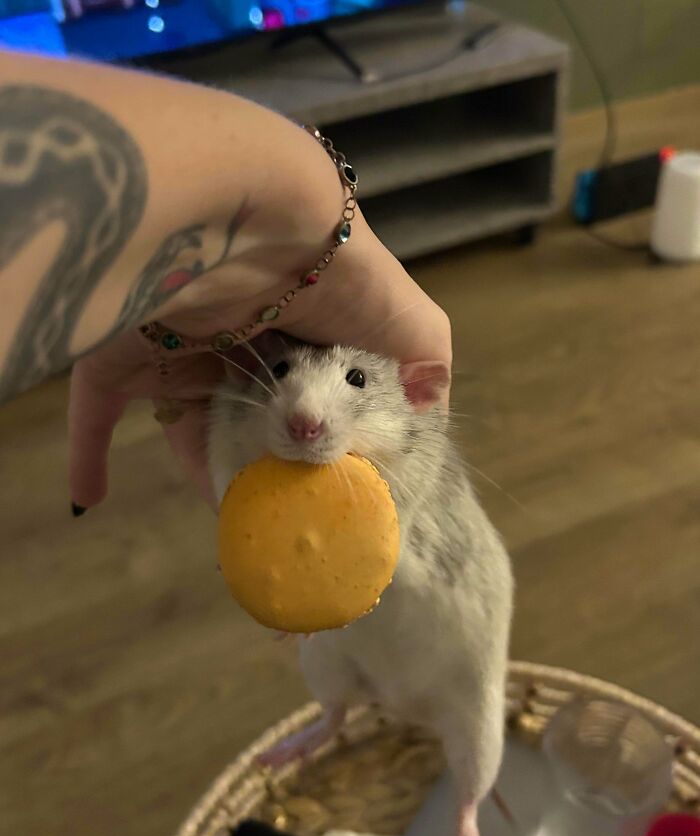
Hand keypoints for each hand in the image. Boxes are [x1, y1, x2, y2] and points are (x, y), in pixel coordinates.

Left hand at [68, 212, 450, 510]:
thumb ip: (425, 359)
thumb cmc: (333, 276)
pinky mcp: (122, 355)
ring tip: (236, 526)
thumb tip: (426, 407)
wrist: (239, 223)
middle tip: (287, 516)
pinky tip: (91, 494)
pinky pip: (100, 409)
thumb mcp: (406, 319)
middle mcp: (241, 337)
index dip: (324, 441)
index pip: (314, 396)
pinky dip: (90, 452)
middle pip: (253, 414)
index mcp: (302, 331)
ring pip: (190, 421)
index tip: (338, 487)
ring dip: (208, 469)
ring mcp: (179, 345)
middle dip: (270, 461)